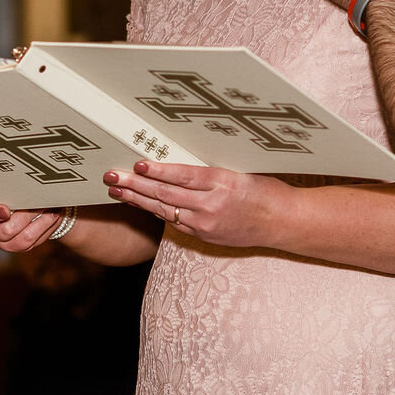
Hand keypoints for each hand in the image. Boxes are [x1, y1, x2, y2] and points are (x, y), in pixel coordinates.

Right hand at [0, 191, 66, 253]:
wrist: (29, 201)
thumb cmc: (9, 189)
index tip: (5, 209)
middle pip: (4, 231)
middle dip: (23, 216)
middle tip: (34, 203)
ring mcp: (6, 242)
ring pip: (23, 239)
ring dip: (38, 221)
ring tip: (47, 206)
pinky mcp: (22, 247)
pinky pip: (35, 241)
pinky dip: (46, 225)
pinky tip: (53, 214)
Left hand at [103, 161, 282, 246]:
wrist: (282, 222)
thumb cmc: (265, 189)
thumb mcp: (240, 170)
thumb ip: (210, 170)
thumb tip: (177, 159)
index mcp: (224, 182)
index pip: (184, 176)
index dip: (159, 170)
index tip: (138, 163)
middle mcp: (212, 205)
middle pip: (167, 194)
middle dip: (136, 185)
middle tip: (112, 177)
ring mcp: (207, 223)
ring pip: (165, 210)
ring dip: (138, 199)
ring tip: (117, 190)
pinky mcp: (205, 235)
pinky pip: (175, 222)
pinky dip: (156, 211)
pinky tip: (140, 203)